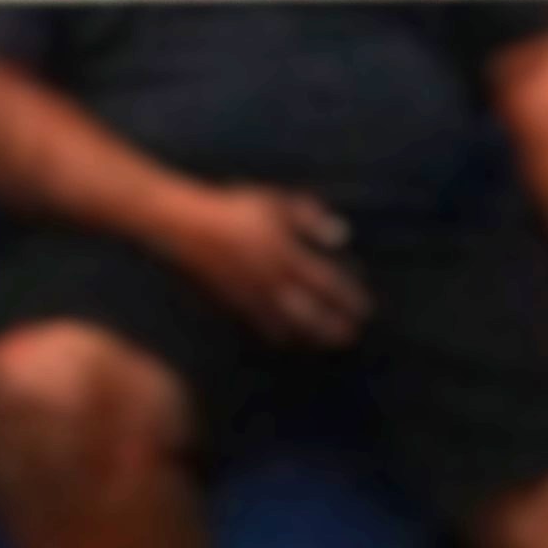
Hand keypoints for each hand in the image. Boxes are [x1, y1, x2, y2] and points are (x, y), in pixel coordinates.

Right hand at [169, 185, 370, 346]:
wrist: (183, 226)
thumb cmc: (232, 209)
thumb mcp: (274, 204)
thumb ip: (309, 218)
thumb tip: (342, 235)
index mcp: (284, 253)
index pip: (325, 283)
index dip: (347, 299)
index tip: (365, 309)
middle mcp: (270, 280)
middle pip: (310, 312)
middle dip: (332, 327)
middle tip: (351, 336)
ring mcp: (250, 296)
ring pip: (287, 325)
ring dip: (310, 336)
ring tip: (326, 343)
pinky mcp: (232, 304)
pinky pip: (260, 326)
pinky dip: (279, 334)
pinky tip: (289, 339)